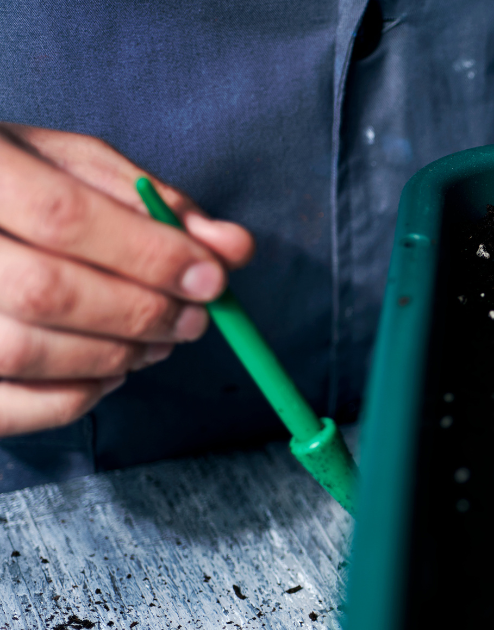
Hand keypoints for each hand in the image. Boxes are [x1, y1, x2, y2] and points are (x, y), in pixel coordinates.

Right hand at [0, 124, 253, 436]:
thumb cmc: (16, 183)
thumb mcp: (78, 167)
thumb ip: (156, 204)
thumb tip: (234, 248)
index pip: (64, 217)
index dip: (149, 254)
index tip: (211, 278)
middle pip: (46, 292)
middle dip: (141, 313)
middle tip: (193, 319)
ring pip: (27, 353)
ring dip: (115, 356)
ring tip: (156, 341)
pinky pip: (7, 407)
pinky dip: (73, 398)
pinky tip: (107, 372)